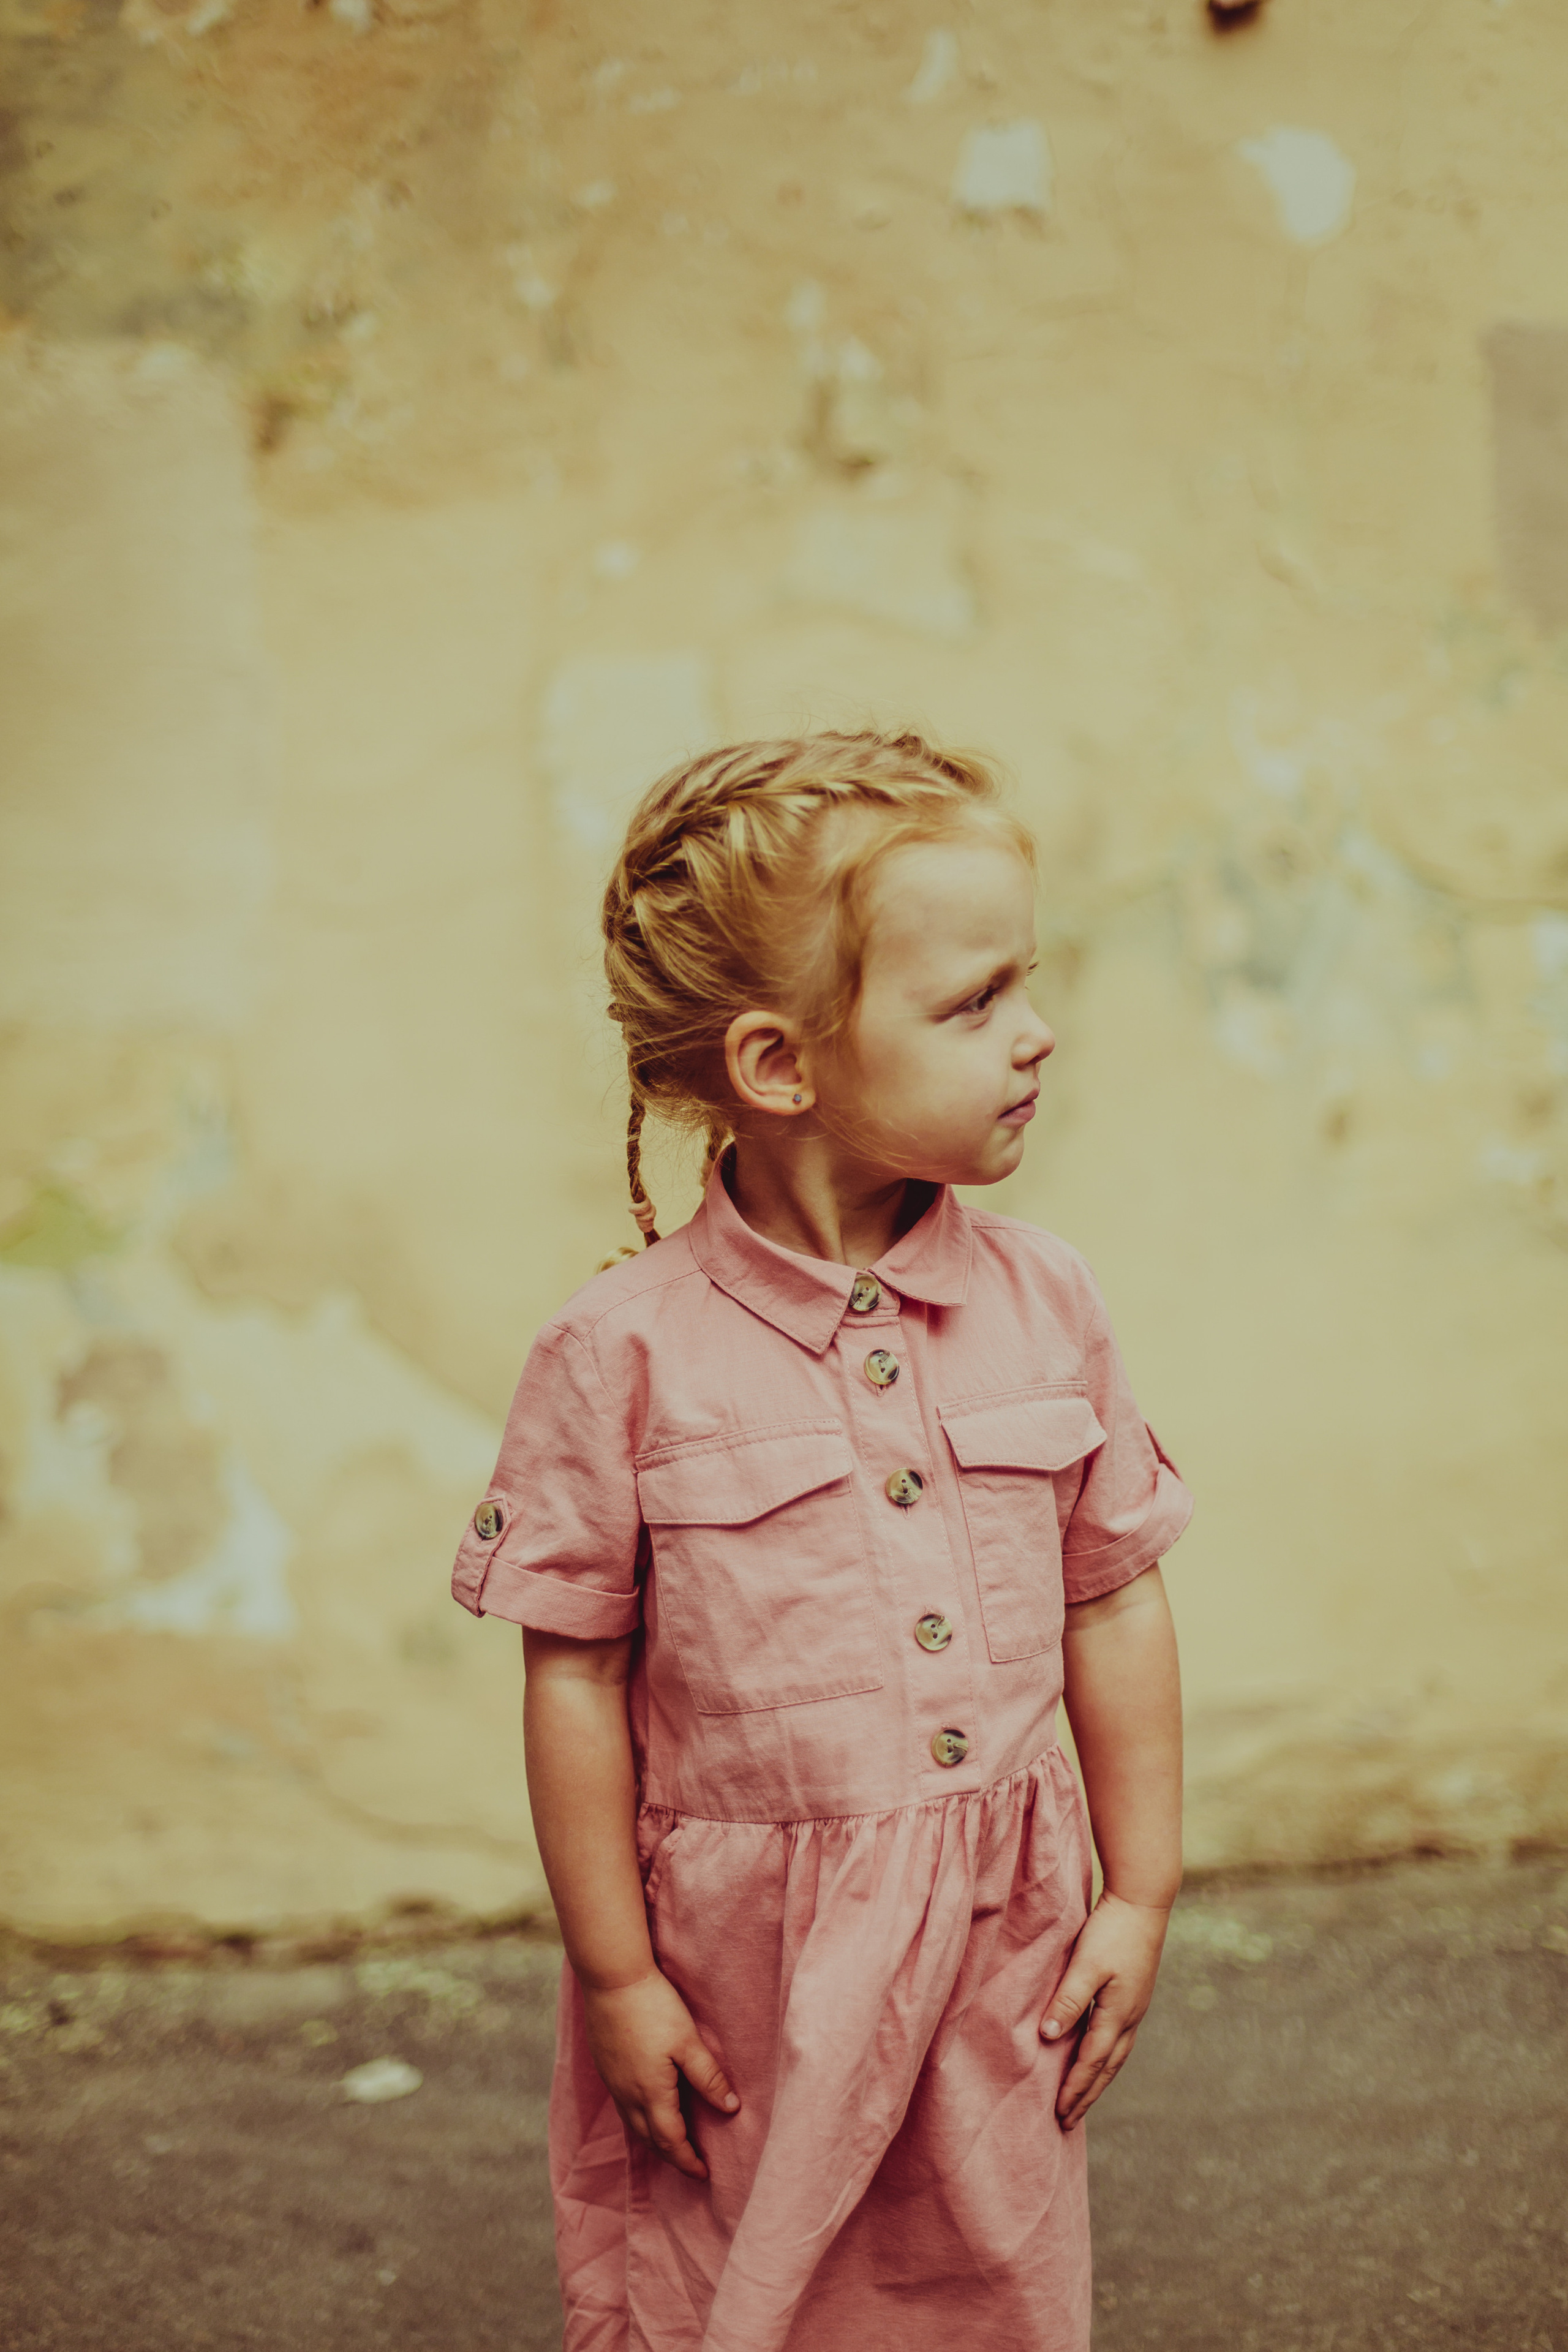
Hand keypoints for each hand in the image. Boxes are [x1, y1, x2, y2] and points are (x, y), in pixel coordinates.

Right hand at [581, 1968, 738, 2179]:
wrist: (611, 1978)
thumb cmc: (653, 2006)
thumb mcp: (687, 2040)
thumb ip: (708, 2076)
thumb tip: (730, 2108)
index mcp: (651, 2092)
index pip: (670, 2140)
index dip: (687, 2160)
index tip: (703, 2173)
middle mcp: (627, 2094)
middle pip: (649, 2138)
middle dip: (670, 2155)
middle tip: (690, 2164)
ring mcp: (613, 2081)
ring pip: (633, 2124)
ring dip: (653, 2139)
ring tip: (670, 2144)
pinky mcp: (605, 2067)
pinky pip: (622, 2107)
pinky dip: (638, 2120)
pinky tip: (646, 2110)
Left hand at [1041, 1890, 1170, 2130]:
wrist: (1144, 1901)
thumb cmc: (1112, 1931)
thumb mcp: (1086, 1965)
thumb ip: (1068, 2000)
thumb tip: (1048, 2037)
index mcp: (1118, 2014)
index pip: (1091, 2063)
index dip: (1074, 2089)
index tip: (1059, 2114)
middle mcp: (1130, 2017)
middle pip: (1106, 2067)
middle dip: (1087, 2095)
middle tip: (1068, 2121)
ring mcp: (1134, 2006)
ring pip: (1115, 2055)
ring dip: (1098, 2079)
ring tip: (1082, 2098)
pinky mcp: (1133, 1994)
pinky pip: (1118, 2038)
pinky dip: (1105, 2057)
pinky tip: (1097, 2055)